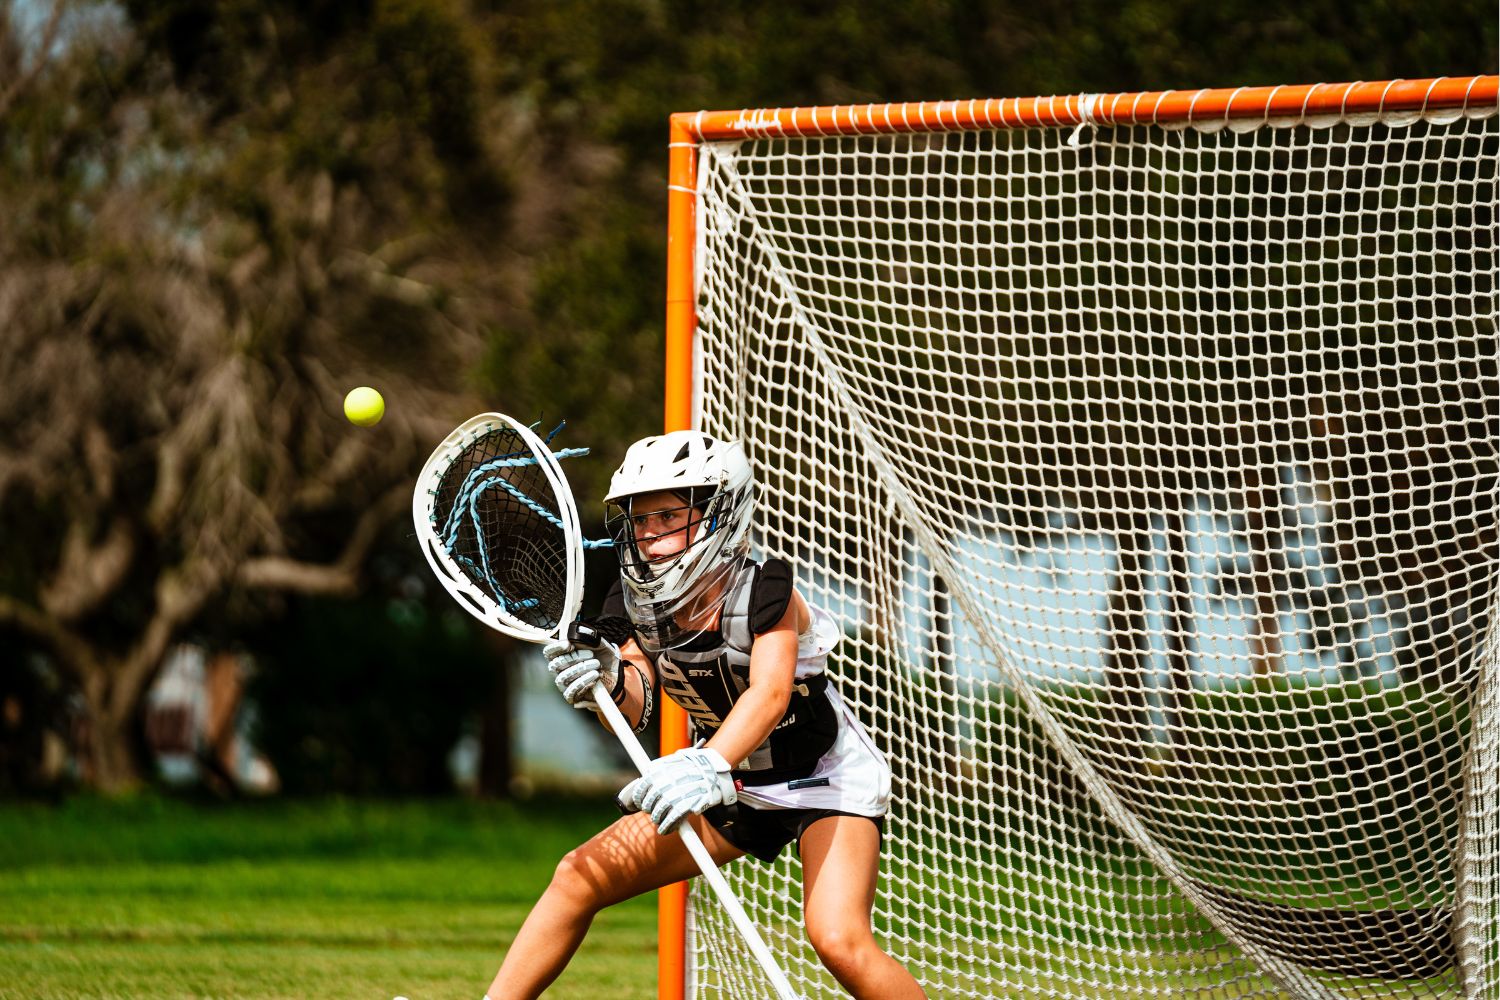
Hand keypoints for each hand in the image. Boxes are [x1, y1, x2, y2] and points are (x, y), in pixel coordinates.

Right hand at [544, 638, 619, 712]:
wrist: (616, 676)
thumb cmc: (604, 660)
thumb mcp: (601, 645)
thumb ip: (591, 638)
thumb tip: (582, 632)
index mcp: (563, 656)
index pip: (549, 652)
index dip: (556, 648)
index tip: (568, 644)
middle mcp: (561, 670)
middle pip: (556, 664)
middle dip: (574, 658)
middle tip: (591, 655)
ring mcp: (565, 684)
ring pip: (564, 677)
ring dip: (581, 669)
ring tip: (596, 665)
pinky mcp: (572, 696)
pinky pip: (571, 691)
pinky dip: (583, 682)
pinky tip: (594, 676)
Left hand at [617, 747, 736, 834]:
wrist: (712, 770)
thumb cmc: (689, 766)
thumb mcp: (671, 761)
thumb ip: (656, 769)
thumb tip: (640, 781)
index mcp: (660, 770)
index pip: (641, 786)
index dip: (638, 798)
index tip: (639, 803)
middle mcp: (666, 781)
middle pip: (649, 801)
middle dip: (647, 808)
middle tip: (651, 811)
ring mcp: (676, 793)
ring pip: (658, 811)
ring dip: (656, 818)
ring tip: (657, 820)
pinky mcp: (687, 804)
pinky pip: (671, 818)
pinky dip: (666, 826)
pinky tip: (663, 829)